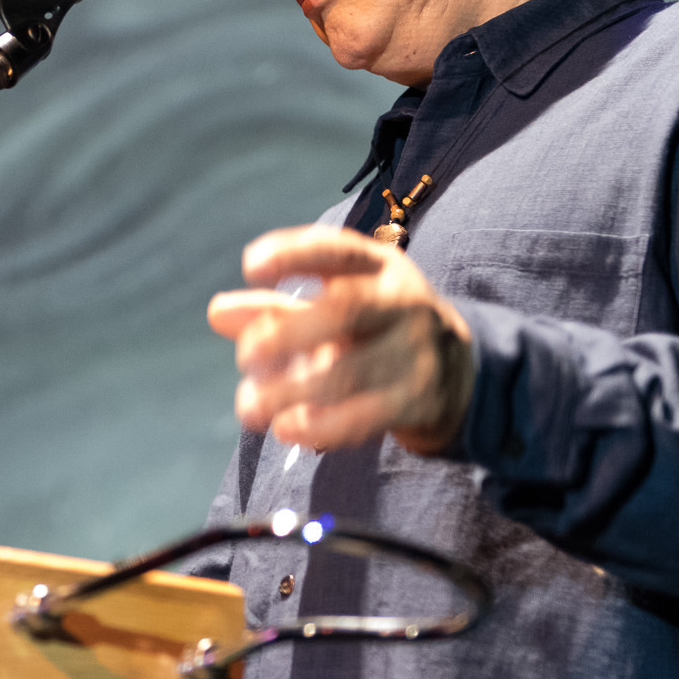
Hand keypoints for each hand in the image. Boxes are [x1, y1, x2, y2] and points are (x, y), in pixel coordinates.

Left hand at [208, 224, 475, 454]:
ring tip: (249, 407)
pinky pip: (365, 415)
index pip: (336, 249)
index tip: (250, 265)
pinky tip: (286, 428)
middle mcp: (403, 302)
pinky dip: (321, 426)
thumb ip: (275, 309)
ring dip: (289, 392)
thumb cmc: (376, 331)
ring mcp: (416, 351)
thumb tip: (217, 312)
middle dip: (286, 332)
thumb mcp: (336, 307)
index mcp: (378, 266)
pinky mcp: (420, 399)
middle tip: (245, 356)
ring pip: (348, 372)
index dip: (292, 254)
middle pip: (344, 309)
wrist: (460, 375)